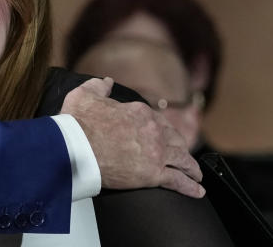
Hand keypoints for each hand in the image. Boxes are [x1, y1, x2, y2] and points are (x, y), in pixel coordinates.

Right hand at [60, 77, 204, 197]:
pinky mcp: (153, 174)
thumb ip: (99, 85)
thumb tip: (107, 81)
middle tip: (183, 157)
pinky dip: (190, 186)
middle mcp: (153, 131)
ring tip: (195, 175)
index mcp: (139, 112)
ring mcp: (156, 153)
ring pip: (182, 160)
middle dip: (180, 148)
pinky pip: (178, 181)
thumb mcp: (86, 94)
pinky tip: (197, 190)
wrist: (75, 146)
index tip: (164, 137)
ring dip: (191, 168)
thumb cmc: (78, 122)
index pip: (159, 122)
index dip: (163, 131)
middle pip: (175, 141)